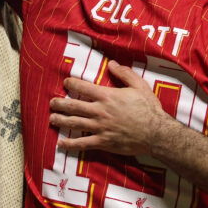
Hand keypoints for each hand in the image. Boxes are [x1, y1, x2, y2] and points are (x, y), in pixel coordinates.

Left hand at [49, 60, 169, 154]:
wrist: (156, 133)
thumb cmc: (149, 108)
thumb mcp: (139, 86)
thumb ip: (124, 74)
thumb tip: (112, 63)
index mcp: (107, 96)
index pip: (84, 88)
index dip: (72, 84)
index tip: (65, 82)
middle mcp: (100, 111)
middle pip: (74, 106)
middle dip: (60, 104)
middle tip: (52, 103)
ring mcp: (100, 128)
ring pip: (74, 124)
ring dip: (61, 121)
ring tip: (52, 119)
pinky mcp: (103, 142)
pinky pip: (82, 143)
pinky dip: (70, 143)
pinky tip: (61, 142)